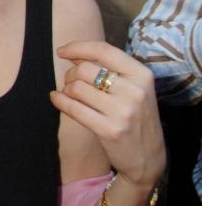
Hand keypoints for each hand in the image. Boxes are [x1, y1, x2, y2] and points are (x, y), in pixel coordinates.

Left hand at [51, 41, 164, 190]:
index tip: (62, 51)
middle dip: (71, 74)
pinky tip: (56, 98)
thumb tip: (74, 54)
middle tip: (71, 82)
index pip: (104, 50)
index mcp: (142, 74)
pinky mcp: (110, 130)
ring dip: (66, 89)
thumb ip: (108, 69)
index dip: (77, 47)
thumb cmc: (136, 117)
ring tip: (70, 94)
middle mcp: (135, 90)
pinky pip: (73, 108)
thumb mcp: (133, 88)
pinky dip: (59, 100)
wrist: (148, 158)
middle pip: (85, 69)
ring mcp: (123, 111)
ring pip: (76, 87)